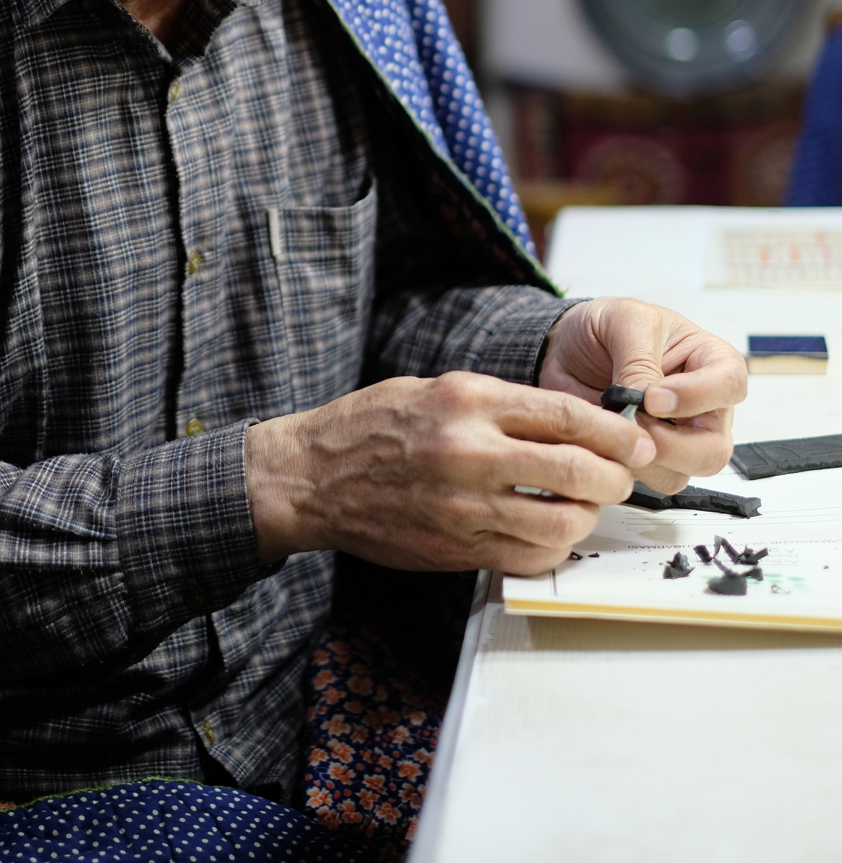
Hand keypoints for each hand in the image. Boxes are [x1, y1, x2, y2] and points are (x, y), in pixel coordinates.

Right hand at [245, 371, 656, 575]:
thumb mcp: (436, 388)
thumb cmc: (372, 424)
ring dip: (587, 517)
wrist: (310, 476)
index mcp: (469, 400)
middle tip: (623, 477)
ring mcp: (462, 506)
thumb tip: (568, 421)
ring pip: (559, 522)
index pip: (568, 415)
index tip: (636, 439)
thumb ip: (500, 403)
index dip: (616, 431)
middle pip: (576, 469)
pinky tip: (550, 534)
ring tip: (585, 507)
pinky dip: (551, 549)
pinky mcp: (454, 548)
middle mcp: (470, 451)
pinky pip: (525, 557)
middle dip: (616, 477)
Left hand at [538, 298, 747, 494]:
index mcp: (710, 362)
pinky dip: (621, 468)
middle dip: (674, 446)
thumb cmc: (607, 327)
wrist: (566, 347)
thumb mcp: (625, 321)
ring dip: (645, 461)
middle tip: (635, 424)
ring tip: (612, 430)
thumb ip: (639, 360)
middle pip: (714, 448)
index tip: (655, 398)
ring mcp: (675, 439)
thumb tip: (645, 401)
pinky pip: (645, 482)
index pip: (729, 385)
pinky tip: (602, 442)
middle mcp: (701, 408)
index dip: (697, 396)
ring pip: (680, 474)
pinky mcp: (644, 459)